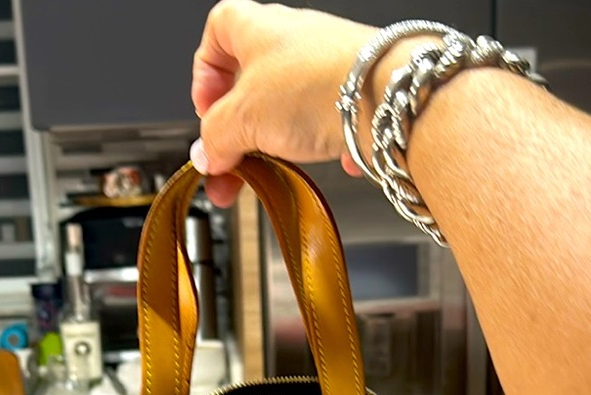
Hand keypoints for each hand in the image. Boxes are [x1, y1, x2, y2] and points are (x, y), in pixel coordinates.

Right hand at [191, 0, 377, 205]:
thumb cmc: (316, 86)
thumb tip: (207, 154)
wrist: (384, 98)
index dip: (206, 73)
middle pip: (249, 80)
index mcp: (257, 28)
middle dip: (234, 126)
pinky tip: (305, 166)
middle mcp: (293, 40)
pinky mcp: (351, 94)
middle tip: (227, 160)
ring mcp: (324, 66)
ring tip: (263, 171)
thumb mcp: (241, 118)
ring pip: (284, 104)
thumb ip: (214, 138)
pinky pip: (318, 120)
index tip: (206, 110)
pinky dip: (306, 146)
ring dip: (267, 140)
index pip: (217, 32)